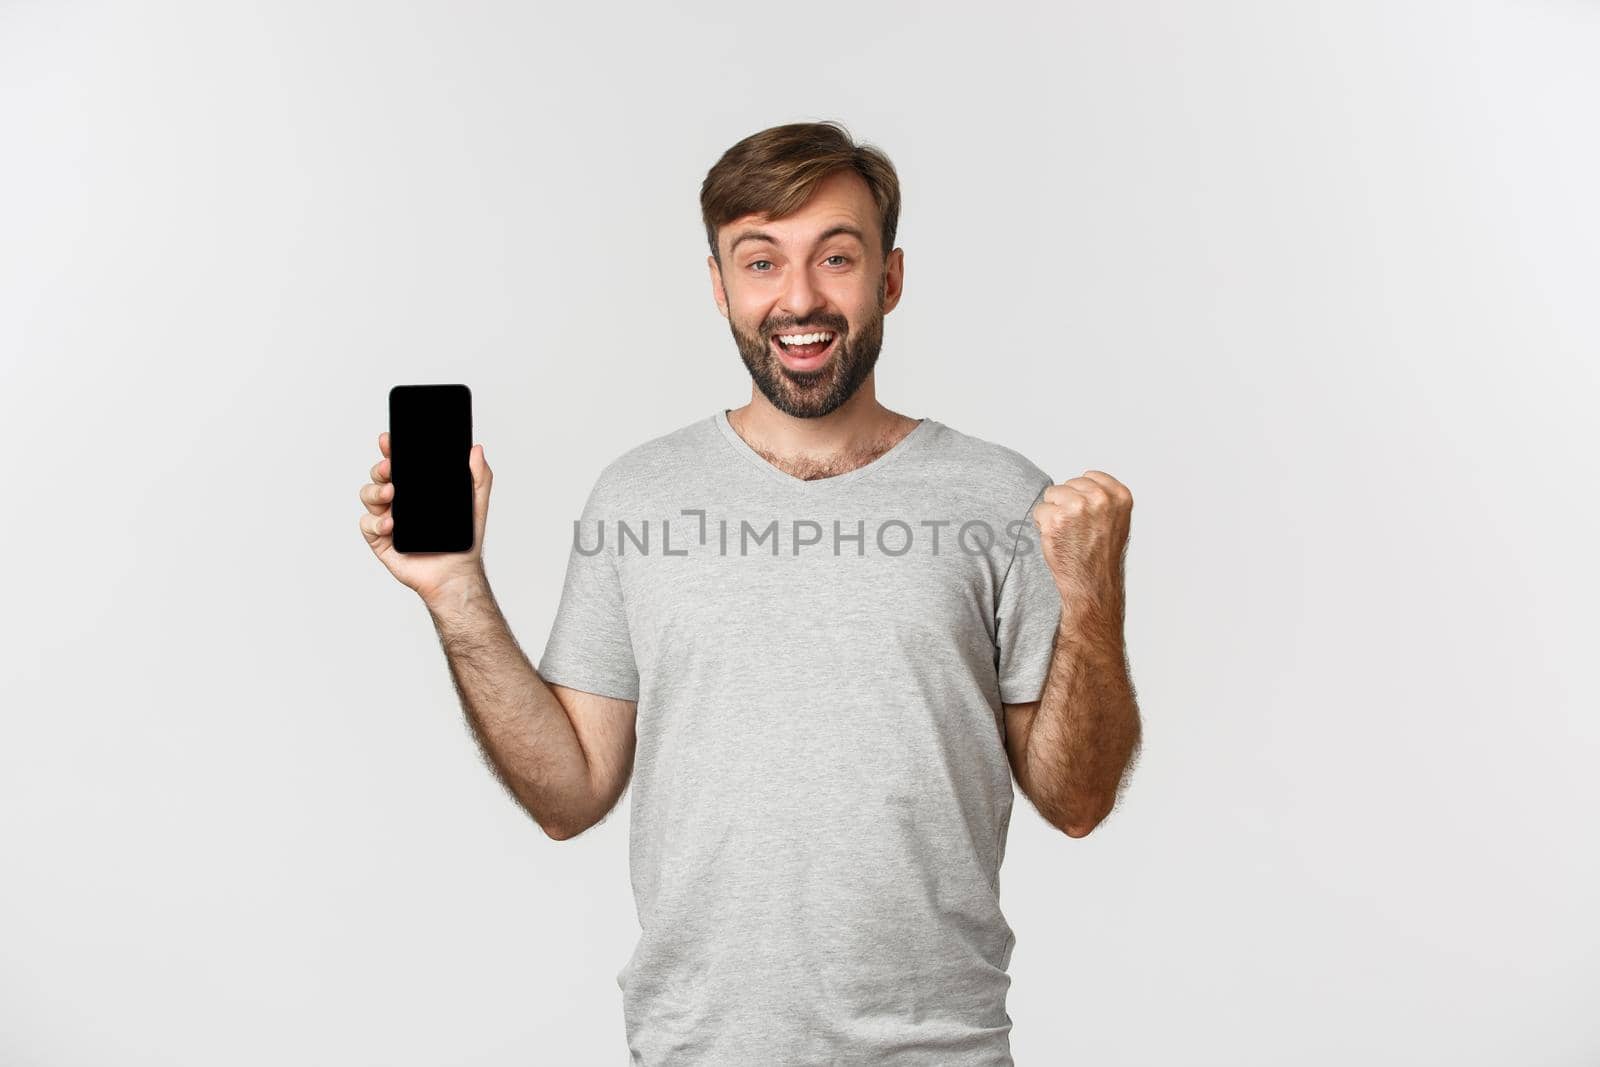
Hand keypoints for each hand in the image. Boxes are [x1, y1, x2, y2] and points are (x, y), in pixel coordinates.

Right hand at [359, 431, 492, 603]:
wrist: (456, 574)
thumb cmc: (464, 541)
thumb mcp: (476, 504)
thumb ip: (479, 476)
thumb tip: (477, 449)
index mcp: (416, 489)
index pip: (399, 463)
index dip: (391, 449)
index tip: (388, 440)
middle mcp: (398, 500)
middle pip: (378, 475)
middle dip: (380, 467)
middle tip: (390, 467)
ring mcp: (387, 519)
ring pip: (368, 495)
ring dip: (375, 491)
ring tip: (391, 493)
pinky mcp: (380, 540)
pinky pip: (368, 525)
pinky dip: (377, 522)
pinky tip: (391, 524)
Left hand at [1031, 470, 1132, 625]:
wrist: (1092, 585)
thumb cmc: (1102, 556)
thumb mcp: (1117, 520)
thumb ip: (1105, 498)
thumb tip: (1082, 483)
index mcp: (1119, 496)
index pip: (1089, 476)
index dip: (1082, 496)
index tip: (1088, 516)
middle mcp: (1100, 498)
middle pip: (1068, 484)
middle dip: (1067, 503)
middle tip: (1077, 529)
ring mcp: (1077, 508)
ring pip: (1051, 494)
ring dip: (1054, 513)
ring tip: (1068, 533)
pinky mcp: (1056, 520)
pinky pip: (1039, 511)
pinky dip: (1043, 525)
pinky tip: (1057, 539)